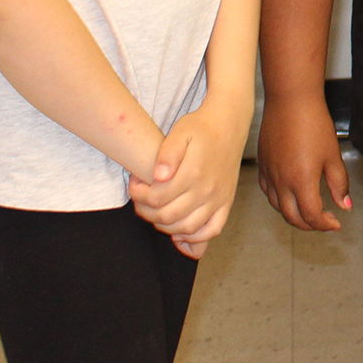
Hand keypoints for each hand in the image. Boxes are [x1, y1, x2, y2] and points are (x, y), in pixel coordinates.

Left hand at [129, 100, 249, 256]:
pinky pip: (212, 230)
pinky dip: (195, 238)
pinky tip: (181, 232)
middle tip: (141, 199)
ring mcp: (218, 199)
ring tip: (156, 212)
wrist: (228, 124)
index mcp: (193, 173)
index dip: (138, 195)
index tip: (134, 184)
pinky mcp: (226, 203)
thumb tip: (158, 176)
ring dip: (165, 227)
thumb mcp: (180, 131)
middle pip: (167, 217)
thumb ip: (167, 153)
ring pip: (186, 228)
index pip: (155, 198)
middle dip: (146, 212)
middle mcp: (207, 189)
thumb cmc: (200, 128)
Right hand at [256, 92, 350, 230]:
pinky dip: (279, 201)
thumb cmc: (314, 124)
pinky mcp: (262, 165)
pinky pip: (268, 192)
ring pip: (278, 207)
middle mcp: (281, 182)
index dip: (325, 224)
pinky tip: (289, 195)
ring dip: (294, 215)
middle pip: (293, 217)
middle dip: (310, 225)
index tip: (336, 222)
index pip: (312, 216)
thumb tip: (345, 206)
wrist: (290, 100)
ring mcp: (269, 174)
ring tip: (309, 211)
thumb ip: (339, 183)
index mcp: (301, 181)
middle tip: (324, 221)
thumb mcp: (332, 155)